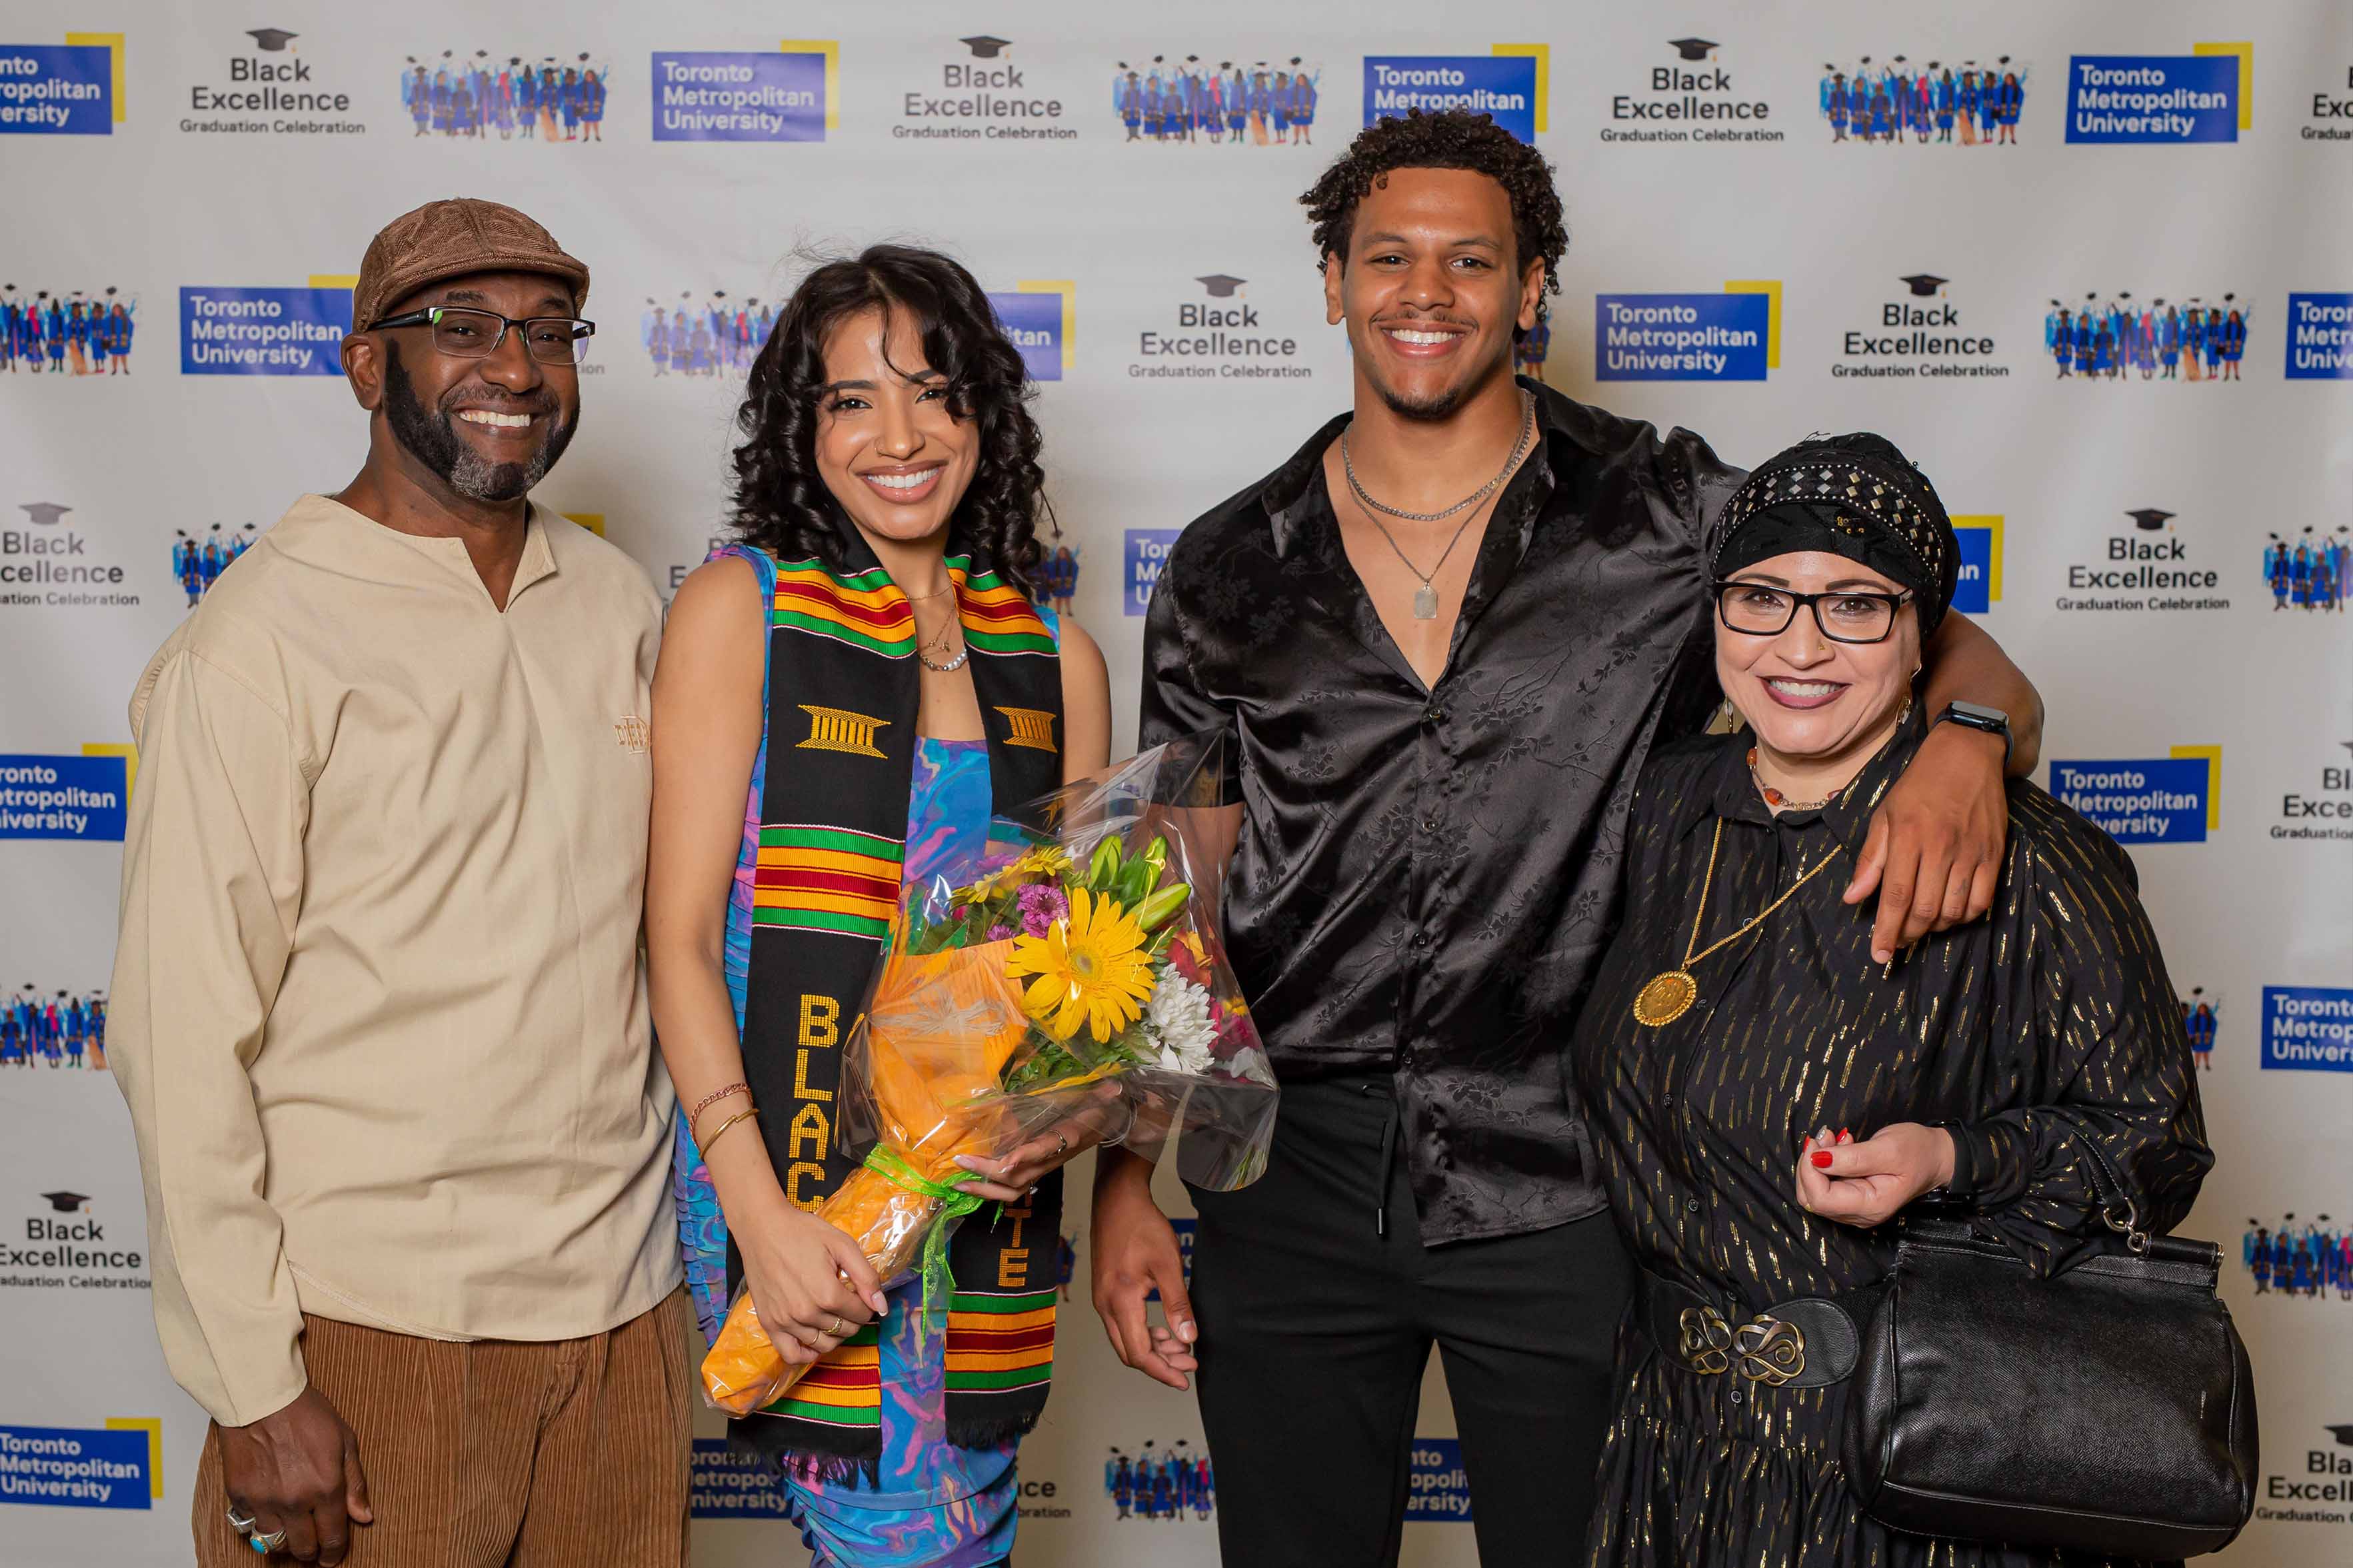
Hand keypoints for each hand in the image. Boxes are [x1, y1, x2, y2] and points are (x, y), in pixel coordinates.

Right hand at [219, 1386, 371, 1563]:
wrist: (262, 1399)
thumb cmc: (305, 1413)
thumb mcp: (344, 1441)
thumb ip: (355, 1483)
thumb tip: (363, 1517)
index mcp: (326, 1487)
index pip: (332, 1537)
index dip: (333, 1554)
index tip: (332, 1559)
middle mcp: (296, 1500)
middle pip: (303, 1548)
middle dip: (311, 1552)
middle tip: (313, 1549)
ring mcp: (265, 1501)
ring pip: (275, 1544)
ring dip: (286, 1543)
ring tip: (293, 1535)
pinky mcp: (240, 1497)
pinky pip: (251, 1527)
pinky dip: (261, 1526)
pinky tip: (270, 1514)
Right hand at [733, 1192, 887, 1366]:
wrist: (762, 1228)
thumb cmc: (804, 1232)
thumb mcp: (842, 1245)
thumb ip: (866, 1277)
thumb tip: (882, 1308)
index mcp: (827, 1294)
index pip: (861, 1314)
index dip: (867, 1305)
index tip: (861, 1295)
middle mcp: (806, 1313)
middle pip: (845, 1330)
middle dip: (854, 1319)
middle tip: (848, 1303)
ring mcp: (785, 1321)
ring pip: (823, 1345)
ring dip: (835, 1335)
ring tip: (834, 1318)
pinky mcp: (769, 1324)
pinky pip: (791, 1354)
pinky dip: (807, 1354)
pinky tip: (814, 1340)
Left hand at [954, 1083, 1127, 1202]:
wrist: (1104, 1127)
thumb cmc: (1096, 1110)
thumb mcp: (1100, 1099)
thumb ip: (1104, 1095)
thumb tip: (1113, 1088)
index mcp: (1067, 1140)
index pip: (1044, 1150)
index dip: (1026, 1157)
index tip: (1006, 1161)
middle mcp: (1051, 1159)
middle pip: (1018, 1178)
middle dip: (988, 1174)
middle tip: (961, 1163)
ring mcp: (1041, 1167)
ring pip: (1011, 1189)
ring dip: (983, 1188)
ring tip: (957, 1182)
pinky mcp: (1033, 1168)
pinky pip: (1009, 1185)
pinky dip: (987, 1186)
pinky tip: (967, 1179)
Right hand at [1090, 1152, 1198, 1390]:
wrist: (1116, 1199)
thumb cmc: (1142, 1225)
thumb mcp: (1168, 1263)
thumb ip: (1177, 1303)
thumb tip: (1188, 1338)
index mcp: (1120, 1301)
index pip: (1139, 1353)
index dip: (1163, 1371)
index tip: (1185, 1380)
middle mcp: (1105, 1305)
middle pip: (1130, 1352)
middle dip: (1161, 1364)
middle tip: (1190, 1364)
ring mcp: (1101, 1299)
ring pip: (1126, 1340)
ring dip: (1154, 1349)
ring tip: (1183, 1348)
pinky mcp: (1105, 1292)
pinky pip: (1122, 1325)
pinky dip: (1144, 1334)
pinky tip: (1165, 1330)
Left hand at [1796, 1123, 1956, 1228]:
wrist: (1937, 1157)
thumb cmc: (1918, 1152)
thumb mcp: (1887, 1149)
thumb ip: (1852, 1158)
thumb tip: (1817, 1159)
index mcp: (1871, 1207)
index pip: (1820, 1199)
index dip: (1809, 1171)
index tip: (1817, 1142)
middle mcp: (1860, 1214)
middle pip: (1813, 1198)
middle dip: (1811, 1165)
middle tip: (1826, 1136)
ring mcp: (1856, 1207)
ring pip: (1816, 1191)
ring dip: (1818, 1161)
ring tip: (1836, 1138)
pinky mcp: (1853, 1197)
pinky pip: (1826, 1184)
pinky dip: (1826, 1163)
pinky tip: (1841, 1147)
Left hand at [1844, 721, 2007, 963]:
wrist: (1967, 756)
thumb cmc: (1918, 786)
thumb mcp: (1884, 815)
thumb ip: (1870, 859)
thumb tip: (1853, 898)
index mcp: (1908, 837)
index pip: (1895, 896)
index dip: (1886, 931)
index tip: (1879, 955)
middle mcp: (1941, 847)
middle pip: (1925, 909)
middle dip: (1908, 934)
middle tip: (1897, 942)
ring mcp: (1971, 852)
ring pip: (1954, 910)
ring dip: (1935, 928)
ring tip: (1920, 926)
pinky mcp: (1994, 855)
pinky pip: (1982, 901)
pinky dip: (1964, 917)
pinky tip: (1950, 914)